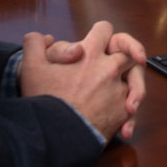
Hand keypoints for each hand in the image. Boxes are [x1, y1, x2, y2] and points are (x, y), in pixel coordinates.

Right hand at [20, 21, 146, 142]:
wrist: (55, 137)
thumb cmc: (44, 101)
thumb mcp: (31, 68)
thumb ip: (34, 45)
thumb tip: (40, 36)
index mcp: (90, 53)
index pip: (104, 29)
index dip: (101, 34)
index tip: (98, 42)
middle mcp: (109, 69)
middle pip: (128, 53)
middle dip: (125, 56)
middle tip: (115, 66)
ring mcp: (118, 90)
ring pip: (135, 81)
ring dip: (131, 86)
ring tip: (121, 97)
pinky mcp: (122, 113)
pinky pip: (132, 108)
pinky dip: (128, 113)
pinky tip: (121, 124)